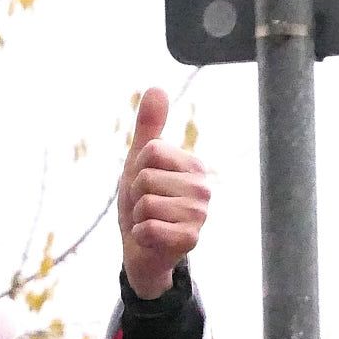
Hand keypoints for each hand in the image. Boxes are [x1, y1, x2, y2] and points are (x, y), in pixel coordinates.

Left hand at [118, 87, 210, 299]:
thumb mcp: (140, 162)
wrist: (143, 251)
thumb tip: (156, 87)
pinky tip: (151, 240)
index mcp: (194, 165)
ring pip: (145, 203)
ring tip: (150, 223)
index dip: (137, 169)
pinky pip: (149, 228)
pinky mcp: (190, 240)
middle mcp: (203, 188)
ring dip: (138, 218)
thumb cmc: (144, 203)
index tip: (145, 185)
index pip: (150, 151)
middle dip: (135, 196)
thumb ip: (149, 126)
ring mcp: (199, 216)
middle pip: (145, 177)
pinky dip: (140, 235)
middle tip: (146, 209)